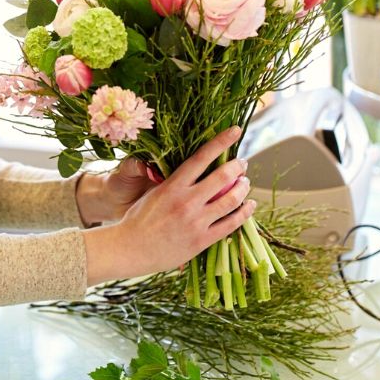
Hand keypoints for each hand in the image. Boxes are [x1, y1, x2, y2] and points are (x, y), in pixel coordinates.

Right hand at [81, 127, 255, 285]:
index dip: (221, 141)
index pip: (202, 157)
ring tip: (246, 183)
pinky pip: (230, 225)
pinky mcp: (202, 240)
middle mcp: (186, 201)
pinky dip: (244, 213)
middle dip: (237, 167)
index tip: (236, 131)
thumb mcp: (153, 193)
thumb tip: (191, 170)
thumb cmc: (139, 219)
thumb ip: (173, 182)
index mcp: (173, 185)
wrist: (130, 249)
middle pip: (222, 177)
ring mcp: (196, 222)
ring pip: (231, 201)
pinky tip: (249, 207)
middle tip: (243, 163)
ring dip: (243, 189)